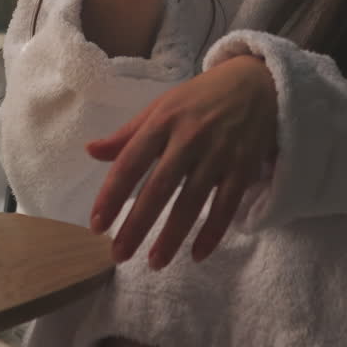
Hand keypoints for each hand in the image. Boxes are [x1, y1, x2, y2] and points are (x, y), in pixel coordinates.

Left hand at [86, 55, 277, 267]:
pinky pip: (226, 206)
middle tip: (118, 254)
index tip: (96, 225)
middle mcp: (190, 136)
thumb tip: (90, 151)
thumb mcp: (162, 106)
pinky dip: (212, 232)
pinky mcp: (243, 166)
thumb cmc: (200, 98)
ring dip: (172, 236)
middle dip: (137, 224)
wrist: (256, 83)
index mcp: (163, 120)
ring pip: (192, 201)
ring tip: (154, 262)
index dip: (112, 195)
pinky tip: (196, 254)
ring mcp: (219, 152)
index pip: (131, 162)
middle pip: (159, 187)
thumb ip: (128, 134)